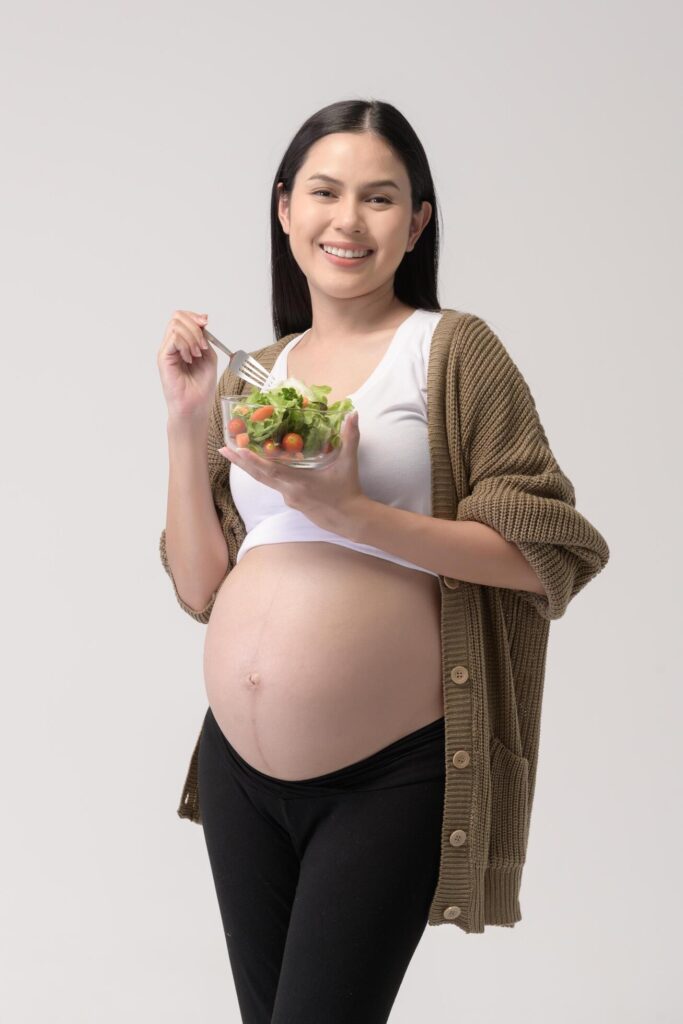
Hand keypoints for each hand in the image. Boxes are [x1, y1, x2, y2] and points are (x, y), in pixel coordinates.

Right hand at [157, 309, 216, 421]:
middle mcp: (172, 346)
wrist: (195, 406)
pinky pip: (173, 339)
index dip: (195, 316)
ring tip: (197, 355)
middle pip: (177, 317)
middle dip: (195, 326)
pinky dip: (186, 345)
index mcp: (183, 344)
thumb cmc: (201, 387)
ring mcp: (167, 351)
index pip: (183, 318)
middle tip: (203, 345)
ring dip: (192, 337)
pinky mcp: (163, 358)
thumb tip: (202, 322)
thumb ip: (205, 339)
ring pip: (175, 326)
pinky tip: (190, 358)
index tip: (206, 322)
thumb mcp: (209, 357)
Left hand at [218, 410, 365, 532]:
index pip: (271, 470)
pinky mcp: (291, 501)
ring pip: (265, 480)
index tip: (237, 451)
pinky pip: (275, 485)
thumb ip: (350, 437)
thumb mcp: (349, 463)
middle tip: (222, 450)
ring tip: (236, 454)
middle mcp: (289, 491)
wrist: (350, 519)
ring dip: (251, 467)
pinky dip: (266, 473)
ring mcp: (289, 497)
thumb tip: (353, 414)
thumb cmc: (348, 491)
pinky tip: (263, 463)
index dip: (253, 461)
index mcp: (300, 482)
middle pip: (259, 476)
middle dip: (240, 463)